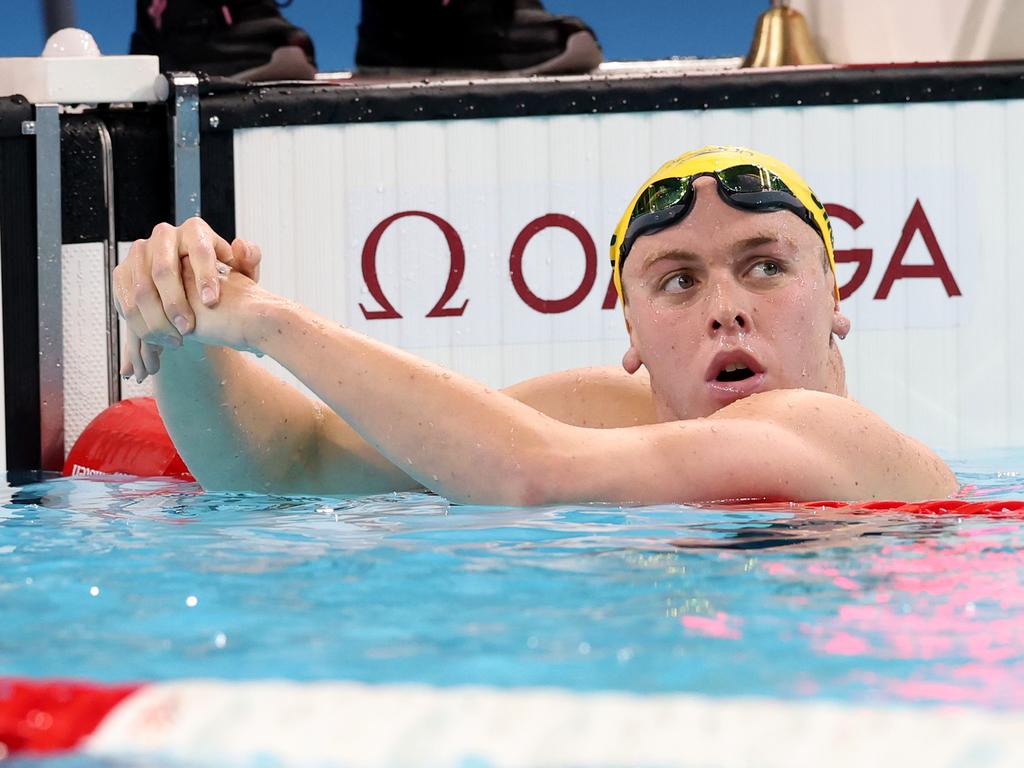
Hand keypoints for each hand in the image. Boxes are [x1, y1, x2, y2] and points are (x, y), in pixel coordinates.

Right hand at [112, 218, 262, 381]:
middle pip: (164, 270)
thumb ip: (249, 260)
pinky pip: (125, 300)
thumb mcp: (240, 271)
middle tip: (189, 329)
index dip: (205, 277)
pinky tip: (157, 339)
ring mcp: (140, 253)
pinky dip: (139, 323)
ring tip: (175, 340)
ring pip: (141, 288)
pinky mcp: (123, 272)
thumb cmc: (221, 277)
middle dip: (175, 304)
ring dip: (156, 318)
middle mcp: (164, 236)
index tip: (212, 303)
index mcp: (195, 231)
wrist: (194, 284)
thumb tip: (241, 246)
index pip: (199, 251)